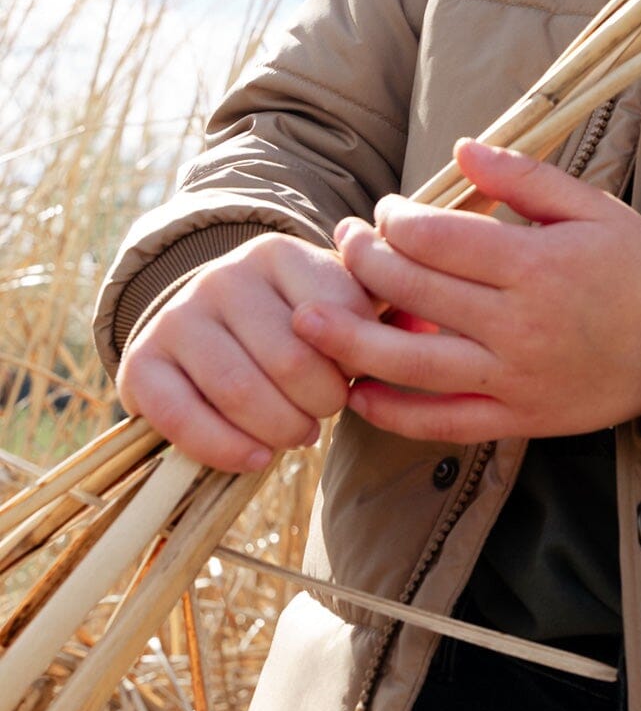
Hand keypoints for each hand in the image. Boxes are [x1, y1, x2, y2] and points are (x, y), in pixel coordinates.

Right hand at [115, 234, 372, 473]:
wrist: (209, 323)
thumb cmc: (293, 318)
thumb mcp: (339, 297)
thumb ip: (387, 306)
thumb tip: (429, 323)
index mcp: (280, 253)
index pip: (338, 314)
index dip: (355, 361)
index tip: (355, 374)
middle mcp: (223, 276)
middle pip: (291, 361)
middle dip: (322, 403)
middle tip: (325, 411)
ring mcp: (178, 317)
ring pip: (241, 392)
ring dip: (281, 429)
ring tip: (298, 433)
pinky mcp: (141, 362)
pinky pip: (182, 418)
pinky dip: (226, 449)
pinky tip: (256, 457)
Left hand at [295, 137, 640, 442]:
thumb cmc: (634, 267)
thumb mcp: (591, 207)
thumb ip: (525, 176)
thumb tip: (461, 149)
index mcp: (535, 265)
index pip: (438, 239)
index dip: (396, 221)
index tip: (385, 211)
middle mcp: (519, 324)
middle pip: (415, 292)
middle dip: (365, 263)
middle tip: (343, 242)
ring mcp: (514, 378)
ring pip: (413, 363)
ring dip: (351, 341)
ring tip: (305, 321)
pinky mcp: (517, 419)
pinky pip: (442, 422)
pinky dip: (393, 414)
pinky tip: (357, 393)